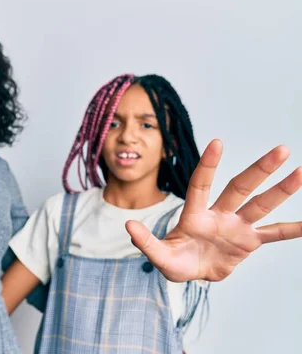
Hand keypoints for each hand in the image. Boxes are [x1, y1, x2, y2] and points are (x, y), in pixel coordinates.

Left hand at [126, 139, 301, 281]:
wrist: (191, 271)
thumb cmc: (174, 261)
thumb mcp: (158, 256)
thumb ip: (146, 241)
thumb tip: (128, 224)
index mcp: (195, 214)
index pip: (201, 185)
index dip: (208, 165)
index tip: (217, 142)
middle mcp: (218, 214)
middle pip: (240, 188)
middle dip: (259, 170)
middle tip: (281, 150)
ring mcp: (236, 226)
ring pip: (261, 205)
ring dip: (281, 190)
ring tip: (301, 172)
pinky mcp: (249, 242)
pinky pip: (273, 234)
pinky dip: (291, 229)